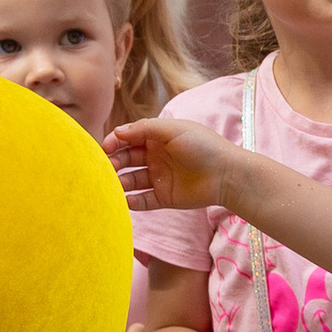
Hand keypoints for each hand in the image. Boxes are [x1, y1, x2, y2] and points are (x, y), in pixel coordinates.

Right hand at [109, 114, 237, 212]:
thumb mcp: (172, 130)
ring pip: (132, 181)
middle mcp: (155, 157)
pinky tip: (126, 201)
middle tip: (105, 169)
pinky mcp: (165, 198)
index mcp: (157, 138)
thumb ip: (144, 129)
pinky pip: (144, 201)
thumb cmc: (203, 146)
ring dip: (120, 183)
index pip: (128, 138)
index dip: (114, 142)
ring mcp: (160, 178)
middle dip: (114, 163)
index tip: (104, 148)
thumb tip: (117, 131)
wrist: (227, 174)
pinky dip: (133, 202)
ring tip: (113, 186)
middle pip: (126, 160)